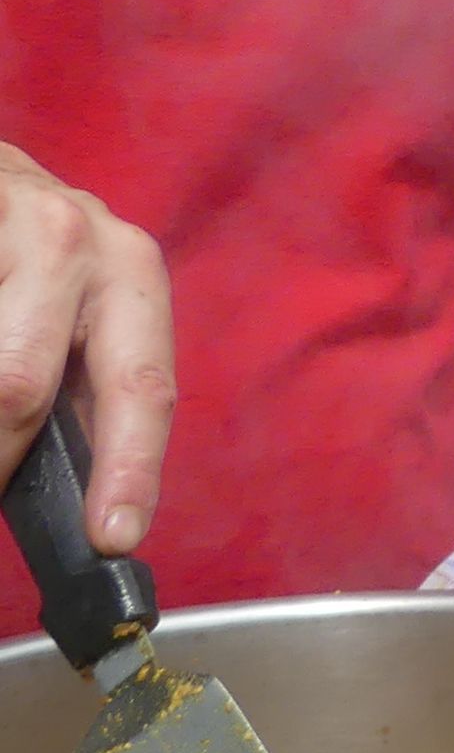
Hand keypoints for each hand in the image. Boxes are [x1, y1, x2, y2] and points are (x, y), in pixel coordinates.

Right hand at [0, 144, 174, 552]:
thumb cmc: (29, 257)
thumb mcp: (74, 310)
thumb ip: (80, 388)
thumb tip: (80, 498)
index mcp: (130, 276)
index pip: (141, 387)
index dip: (128, 469)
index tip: (112, 537)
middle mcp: (78, 240)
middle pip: (20, 385)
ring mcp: (12, 215)